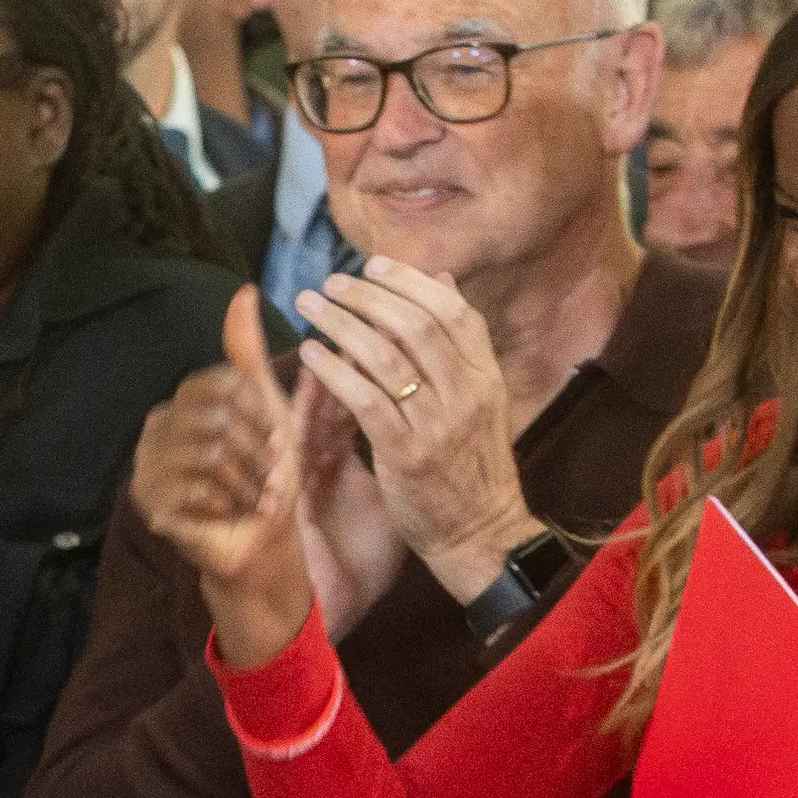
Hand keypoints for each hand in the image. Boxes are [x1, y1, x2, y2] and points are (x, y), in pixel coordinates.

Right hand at [131, 289, 320, 663]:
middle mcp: (156, 426)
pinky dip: (227, 505)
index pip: (224, 385)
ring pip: (209, 454)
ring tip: (250, 497)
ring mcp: (147, 466)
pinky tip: (229, 515)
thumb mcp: (269, 408)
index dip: (260, 415)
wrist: (263, 543)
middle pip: (217, 419)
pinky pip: (196, 489)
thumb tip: (244, 290)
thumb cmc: (269, 476)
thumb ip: (250, 354)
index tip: (274, 443)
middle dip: (256, 453)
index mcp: (183, 399)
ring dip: (246, 481)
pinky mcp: (150, 503)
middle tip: (264, 477)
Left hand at [288, 256, 539, 600]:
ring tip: (311, 306)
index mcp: (486, 375)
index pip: (451, 310)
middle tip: (331, 282)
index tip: (372, 264)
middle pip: (415, 324)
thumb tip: (444, 279)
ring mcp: (438, 423)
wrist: (480, 532)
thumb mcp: (480, 398)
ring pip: (386, 355)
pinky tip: (311, 354)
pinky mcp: (407, 453)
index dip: (410, 281)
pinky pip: (366, 399)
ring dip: (342, 323)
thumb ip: (460, 342)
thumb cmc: (470, 465)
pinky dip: (336, 371)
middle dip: (367, 296)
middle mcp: (466, 392)